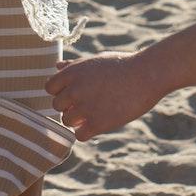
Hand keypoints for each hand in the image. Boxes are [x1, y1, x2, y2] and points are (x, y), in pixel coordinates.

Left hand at [46, 51, 167, 140]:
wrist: (146, 75)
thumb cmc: (122, 65)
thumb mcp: (95, 60)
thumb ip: (74, 66)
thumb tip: (57, 66)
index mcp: (72, 72)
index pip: (49, 88)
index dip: (60, 91)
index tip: (73, 93)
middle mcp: (74, 90)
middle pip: (57, 106)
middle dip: (69, 106)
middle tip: (86, 104)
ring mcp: (85, 107)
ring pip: (66, 121)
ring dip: (77, 120)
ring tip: (94, 113)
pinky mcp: (98, 123)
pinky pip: (79, 135)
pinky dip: (86, 132)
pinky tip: (98, 124)